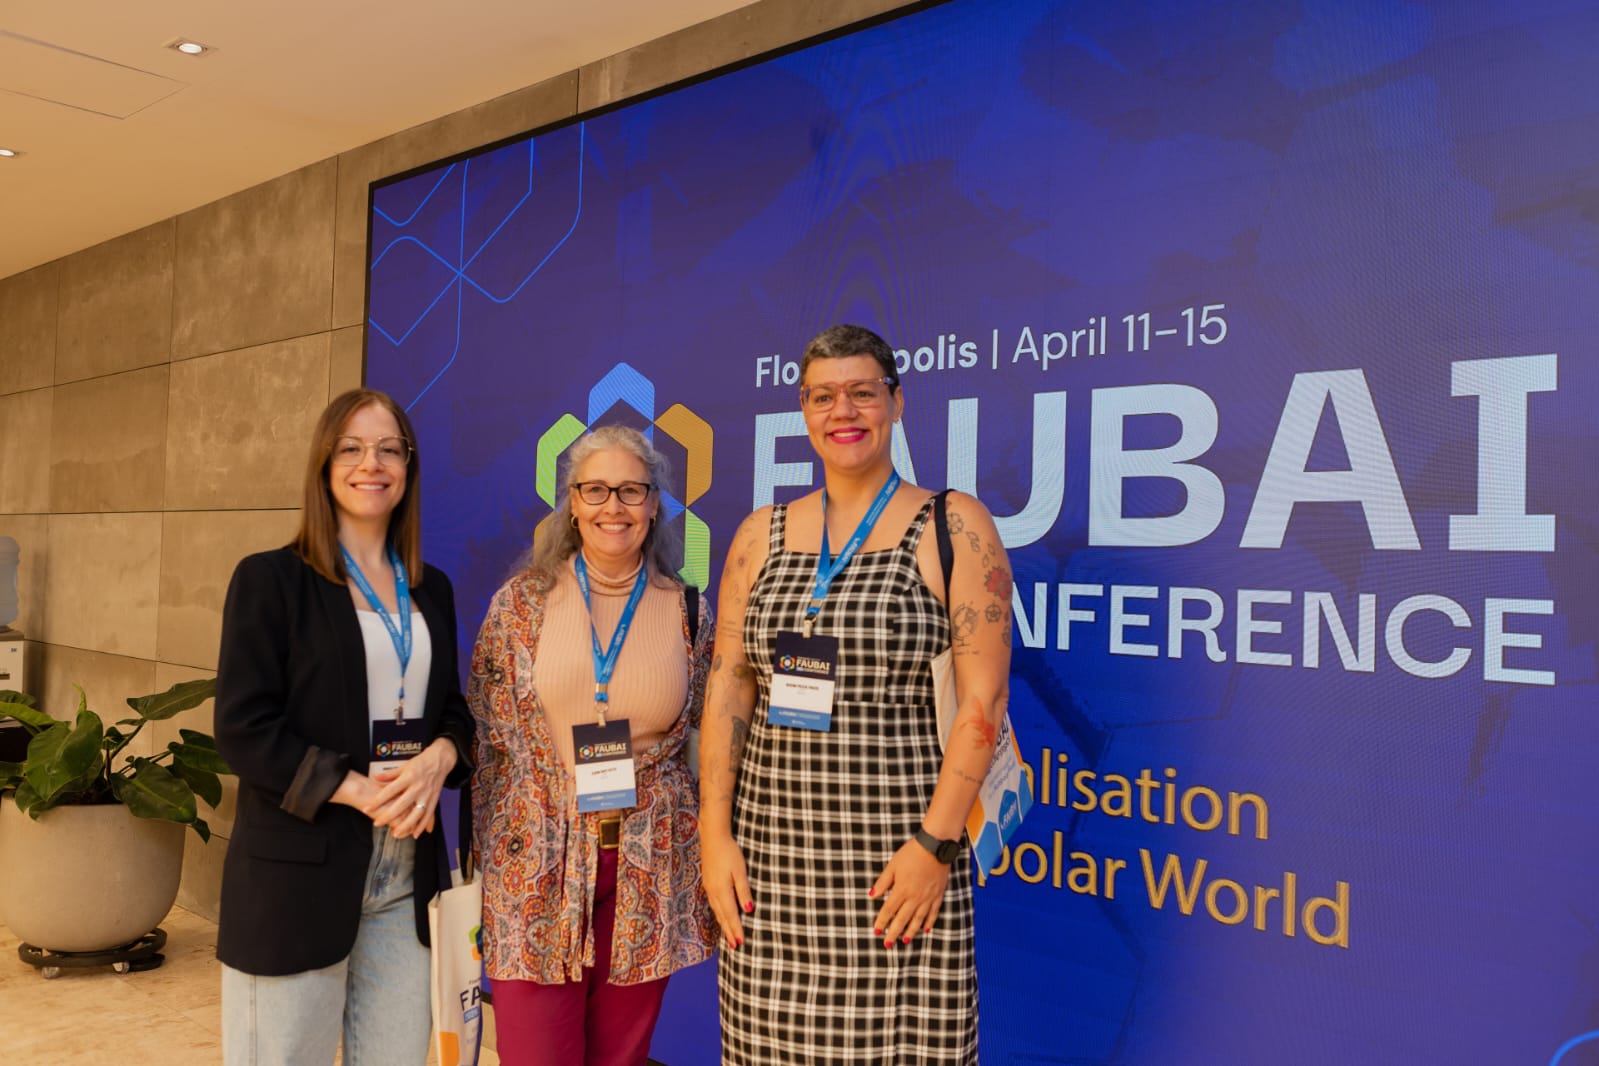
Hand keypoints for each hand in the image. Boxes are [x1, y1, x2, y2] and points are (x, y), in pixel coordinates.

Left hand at [363, 737, 457, 838]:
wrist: (440, 760)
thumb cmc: (421, 762)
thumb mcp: (404, 766)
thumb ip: (389, 774)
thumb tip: (375, 778)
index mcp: (409, 777)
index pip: (390, 790)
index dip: (378, 800)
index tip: (367, 808)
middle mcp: (418, 786)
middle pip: (402, 804)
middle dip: (389, 815)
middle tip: (377, 823)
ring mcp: (427, 794)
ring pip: (416, 813)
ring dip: (406, 825)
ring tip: (395, 833)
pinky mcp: (434, 799)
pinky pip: (428, 815)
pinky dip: (422, 825)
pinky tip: (415, 833)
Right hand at [701, 830, 752, 948]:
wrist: (712, 837)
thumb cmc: (729, 852)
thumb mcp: (740, 871)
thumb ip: (744, 891)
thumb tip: (748, 910)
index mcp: (722, 891)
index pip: (730, 915)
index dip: (736, 929)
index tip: (740, 943)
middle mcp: (713, 892)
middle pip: (722, 916)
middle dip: (729, 931)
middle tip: (735, 947)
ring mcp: (709, 887)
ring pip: (716, 911)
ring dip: (723, 924)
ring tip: (728, 936)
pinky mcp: (708, 882)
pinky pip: (713, 904)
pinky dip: (718, 914)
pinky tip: (721, 915)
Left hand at [869, 838, 951, 948]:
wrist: (935, 846)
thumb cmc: (911, 853)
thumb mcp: (892, 865)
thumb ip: (883, 882)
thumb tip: (872, 895)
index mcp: (902, 890)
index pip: (889, 910)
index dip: (882, 922)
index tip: (876, 931)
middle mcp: (915, 897)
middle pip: (902, 919)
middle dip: (894, 932)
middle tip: (887, 944)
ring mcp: (928, 898)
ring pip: (918, 919)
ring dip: (911, 931)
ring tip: (905, 941)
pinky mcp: (938, 895)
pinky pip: (933, 913)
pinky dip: (929, 923)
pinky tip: (926, 930)